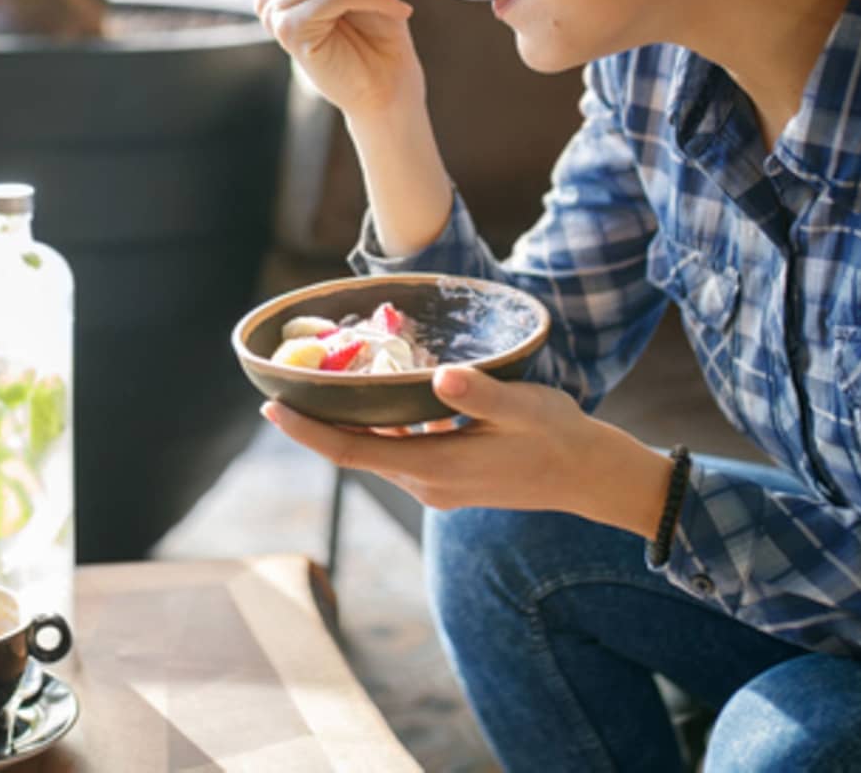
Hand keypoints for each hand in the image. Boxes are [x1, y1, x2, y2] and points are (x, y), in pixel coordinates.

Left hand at [261, 366, 674, 534]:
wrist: (590, 476)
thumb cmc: (558, 436)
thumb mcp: (524, 407)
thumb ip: (480, 393)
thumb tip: (440, 377)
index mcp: (435, 469)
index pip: (352, 451)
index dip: (308, 431)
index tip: (270, 407)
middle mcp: (426, 483)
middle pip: (355, 451)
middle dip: (317, 419)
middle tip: (286, 376)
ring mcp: (436, 484)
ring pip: (377, 450)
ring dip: (349, 419)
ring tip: (321, 377)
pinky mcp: (448, 477)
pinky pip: (399, 449)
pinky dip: (381, 423)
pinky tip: (379, 390)